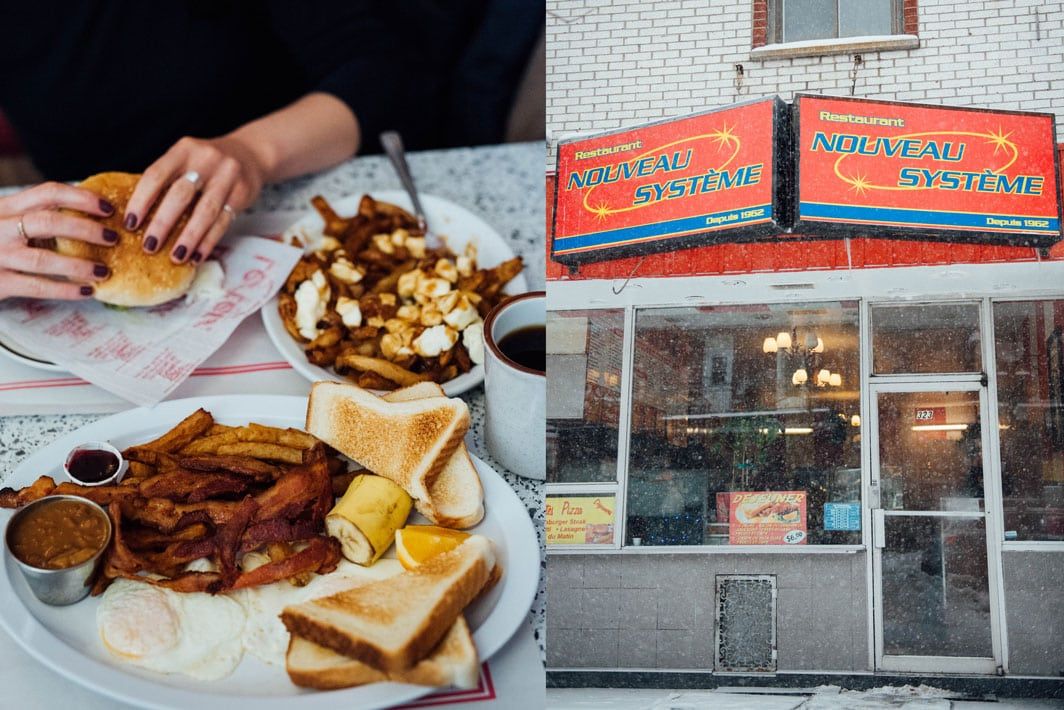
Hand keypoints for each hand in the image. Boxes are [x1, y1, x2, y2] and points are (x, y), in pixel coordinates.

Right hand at [0, 182, 117, 300]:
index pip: (46, 192)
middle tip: (113, 237)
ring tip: (104, 271)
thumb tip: (88, 216)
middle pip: (47, 221)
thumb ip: (33, 217)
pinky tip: (87, 291)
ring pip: (42, 258)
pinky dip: (65, 289)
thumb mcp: (6, 223)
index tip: (107, 207)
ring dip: (78, 264)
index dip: (80, 197)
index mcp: (4, 208)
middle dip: (85, 228)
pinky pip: (37, 286)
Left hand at [125, 135, 266, 264]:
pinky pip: (224, 221)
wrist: (250, 154)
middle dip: (162, 223)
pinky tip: (197, 255)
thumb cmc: (206, 164)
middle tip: (149, 246)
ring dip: (189, 237)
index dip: (141, 200)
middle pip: (180, 195)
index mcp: (184, 150)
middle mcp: (206, 160)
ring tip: (176, 256)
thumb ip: (167, 180)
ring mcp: (227, 176)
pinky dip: (209, 241)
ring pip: (205, 211)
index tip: (130, 223)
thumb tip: (137, 217)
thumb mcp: (186, 160)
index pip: (156, 175)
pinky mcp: (243, 193)